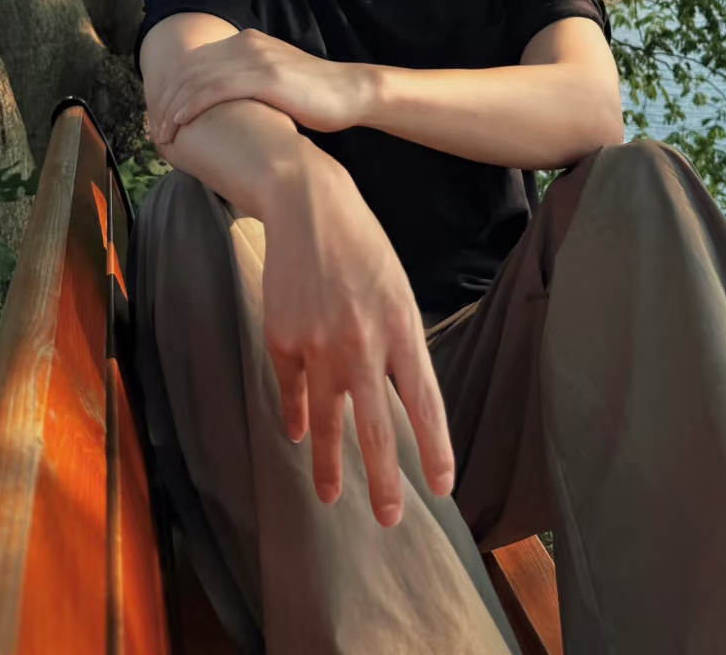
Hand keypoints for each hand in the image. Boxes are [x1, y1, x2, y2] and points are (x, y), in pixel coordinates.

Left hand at [151, 29, 373, 144]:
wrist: (350, 92)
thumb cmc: (315, 96)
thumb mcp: (275, 80)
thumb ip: (249, 82)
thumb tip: (227, 104)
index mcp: (247, 41)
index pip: (197, 62)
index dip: (174, 87)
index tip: (161, 112)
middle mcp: (246, 43)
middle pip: (191, 69)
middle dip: (166, 99)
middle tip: (152, 126)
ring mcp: (255, 58)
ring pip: (197, 80)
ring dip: (173, 106)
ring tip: (161, 131)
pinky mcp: (264, 77)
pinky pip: (215, 90)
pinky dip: (192, 106)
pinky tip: (180, 123)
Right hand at [260, 144, 455, 526]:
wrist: (307, 207)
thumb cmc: (362, 247)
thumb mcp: (397, 290)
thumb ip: (399, 343)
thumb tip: (399, 397)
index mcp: (402, 327)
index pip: (425, 402)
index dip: (435, 448)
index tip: (442, 486)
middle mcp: (363, 342)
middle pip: (378, 428)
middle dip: (385, 480)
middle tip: (390, 519)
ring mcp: (319, 344)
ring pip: (328, 422)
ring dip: (330, 465)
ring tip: (332, 498)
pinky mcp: (283, 339)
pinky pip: (292, 391)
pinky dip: (294, 417)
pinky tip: (297, 437)